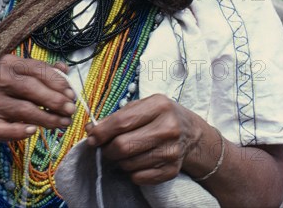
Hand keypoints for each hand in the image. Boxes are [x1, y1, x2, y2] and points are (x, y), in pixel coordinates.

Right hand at [0, 54, 75, 143]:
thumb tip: (64, 68)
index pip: (36, 69)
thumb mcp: (27, 77)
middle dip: (55, 100)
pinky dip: (22, 131)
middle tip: (71, 109)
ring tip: (64, 122)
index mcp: (9, 63)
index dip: (57, 81)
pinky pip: (8, 129)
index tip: (72, 94)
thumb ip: (46, 72)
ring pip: (24, 109)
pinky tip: (34, 131)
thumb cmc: (13, 92)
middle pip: (30, 88)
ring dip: (48, 118)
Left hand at [86, 94, 200, 184]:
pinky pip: (138, 177)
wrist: (190, 133)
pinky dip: (131, 171)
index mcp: (159, 106)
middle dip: (107, 149)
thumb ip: (118, 116)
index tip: (91, 137)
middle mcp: (168, 128)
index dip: (102, 132)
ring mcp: (171, 151)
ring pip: (128, 164)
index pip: (122, 122)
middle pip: (123, 146)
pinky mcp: (171, 170)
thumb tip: (91, 130)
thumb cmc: (160, 116)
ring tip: (124, 152)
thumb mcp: (143, 106)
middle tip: (105, 147)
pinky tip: (136, 160)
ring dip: (119, 160)